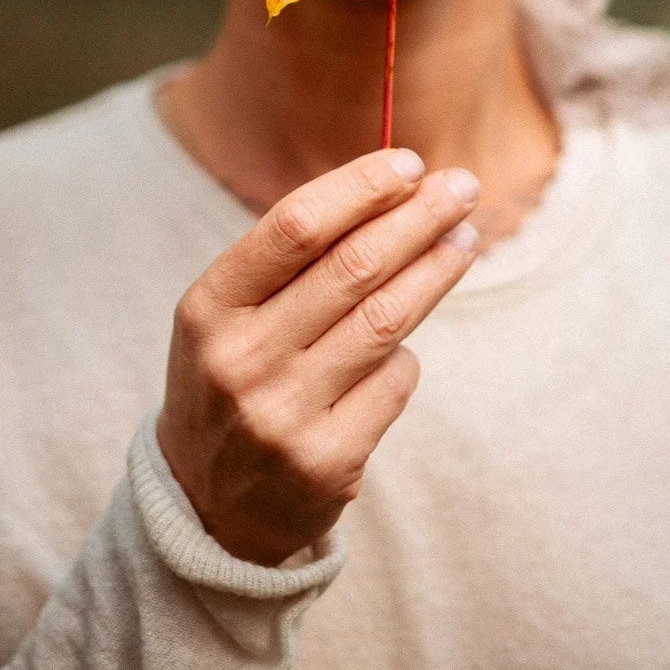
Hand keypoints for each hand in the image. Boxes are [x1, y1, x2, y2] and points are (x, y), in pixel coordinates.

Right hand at [156, 149, 479, 564]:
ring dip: (436, 270)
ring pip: (387, 320)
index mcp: (208, 307)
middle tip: (463, 188)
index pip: (296, 226)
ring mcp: (283, 415)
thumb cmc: (234, 376)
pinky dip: (407, 354)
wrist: (204, 505)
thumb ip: (293, 259)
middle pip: (354, 267)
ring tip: (466, 240)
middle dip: (419, 218)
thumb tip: (396, 187)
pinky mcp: (327, 462)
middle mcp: (241, 359)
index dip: (361, 188)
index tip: (410, 164)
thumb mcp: (230, 315)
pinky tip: (408, 339)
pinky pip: (395, 381)